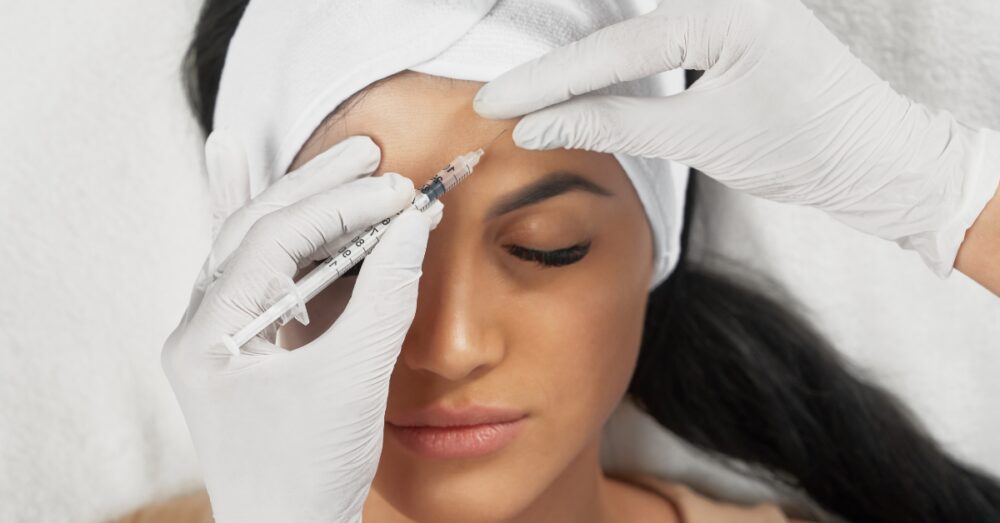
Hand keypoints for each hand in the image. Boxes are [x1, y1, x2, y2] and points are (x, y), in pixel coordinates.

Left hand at [162, 132, 441, 522]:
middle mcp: (200, 328)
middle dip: (316, 189)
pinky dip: (259, 221)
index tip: (397, 192)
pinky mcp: (244, 344)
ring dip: (297, 200)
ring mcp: (218, 335)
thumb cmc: (309, 473)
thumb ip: (383, 296)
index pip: (273, 244)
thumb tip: (413, 224)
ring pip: (251, 244)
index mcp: (207, 339)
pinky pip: (251, 270)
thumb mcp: (353, 380)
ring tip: (339, 160)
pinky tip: (230, 160)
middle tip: (371, 155)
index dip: (339, 208)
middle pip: (254, 230)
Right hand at [473, 0, 999, 276]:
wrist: (876, 163)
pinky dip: (621, 69)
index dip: (548, 82)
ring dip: (586, 69)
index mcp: (726, 9)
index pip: (613, 48)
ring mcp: (731, 12)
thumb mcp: (700, 138)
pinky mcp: (734, 31)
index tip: (498, 103)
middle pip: (617, 34)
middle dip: (557, 70)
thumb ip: (613, 123)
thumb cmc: (809, 147)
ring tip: (532, 97)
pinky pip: (661, 42)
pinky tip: (588, 85)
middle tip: (501, 99)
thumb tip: (542, 126)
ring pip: (635, 37)